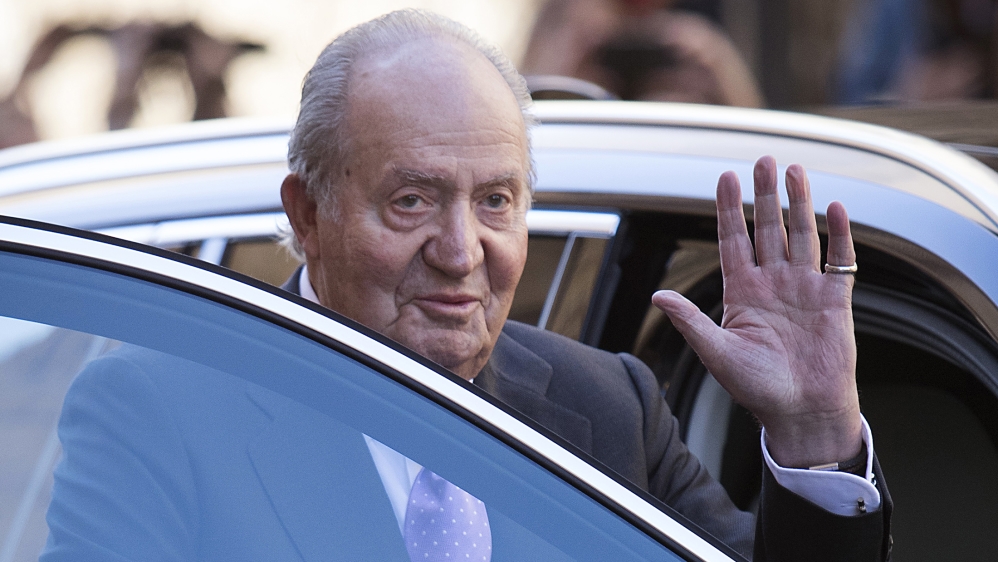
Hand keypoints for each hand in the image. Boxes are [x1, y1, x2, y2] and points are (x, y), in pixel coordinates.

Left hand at [652, 156, 862, 467]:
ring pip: (801, 235)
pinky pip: (838, 261)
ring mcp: (804, 289)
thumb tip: (656, 295)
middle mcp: (772, 283)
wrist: (801, 413)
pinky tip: (835, 207)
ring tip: (795, 171)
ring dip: (799, 203)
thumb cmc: (757, 388)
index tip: (724, 176)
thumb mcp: (717, 353)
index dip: (729, 208)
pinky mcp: (835, 301)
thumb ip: (690, 320)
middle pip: (767, 228)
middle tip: (764, 160)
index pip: (733, 239)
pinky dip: (839, 234)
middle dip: (765, 194)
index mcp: (741, 292)